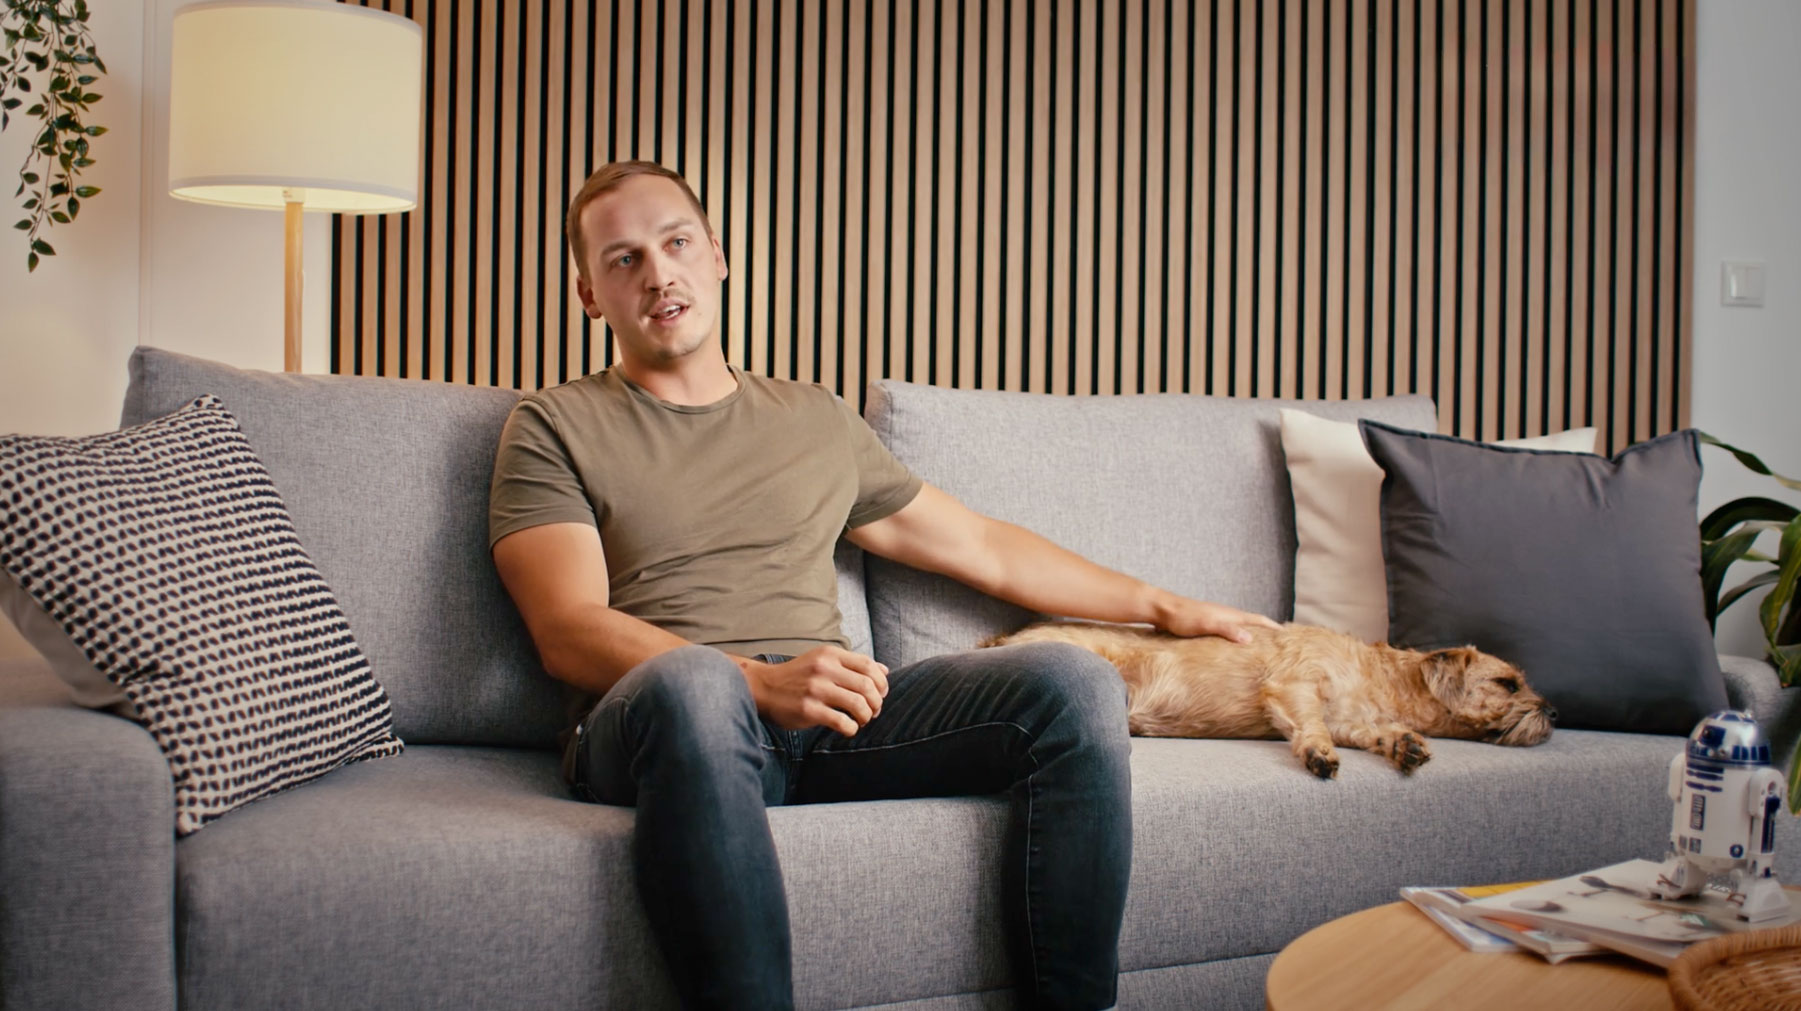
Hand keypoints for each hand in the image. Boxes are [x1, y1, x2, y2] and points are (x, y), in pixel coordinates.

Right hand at [739, 646, 890, 736]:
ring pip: (858, 704)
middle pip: (867, 686)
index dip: (881, 682)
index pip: (868, 665)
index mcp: (830, 654)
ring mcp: (816, 689)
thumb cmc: (798, 676)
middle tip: (873, 711)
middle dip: (877, 702)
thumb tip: (885, 670)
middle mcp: (824, 669)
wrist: (764, 687)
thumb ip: (853, 665)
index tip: (881, 694)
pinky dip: (852, 728)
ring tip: (862, 720)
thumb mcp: (823, 661)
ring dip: (866, 716)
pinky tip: (849, 728)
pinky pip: (842, 722)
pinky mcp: (808, 710)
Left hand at [1156, 598, 1279, 642]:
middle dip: (1268, 634)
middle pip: (1254, 624)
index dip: (1276, 629)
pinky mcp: (1206, 627)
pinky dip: (1236, 642)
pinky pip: (1228, 635)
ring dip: (1253, 638)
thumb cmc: (1182, 617)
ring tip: (1261, 653)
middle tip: (1281, 649)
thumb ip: (1227, 629)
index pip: (1260, 621)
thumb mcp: (1206, 624)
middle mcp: (1227, 616)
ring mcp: (1217, 621)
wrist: (1161, 610)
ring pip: (1241, 630)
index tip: (1292, 638)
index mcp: (1231, 615)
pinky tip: (1233, 654)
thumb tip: (1250, 638)